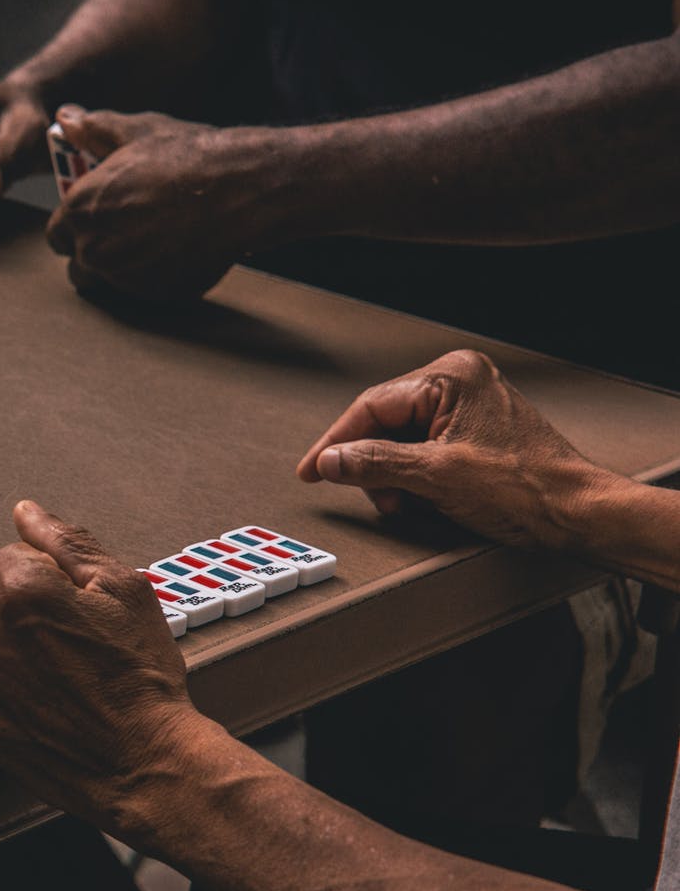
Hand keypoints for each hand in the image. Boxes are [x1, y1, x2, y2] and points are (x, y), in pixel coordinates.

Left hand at [0, 501, 216, 833]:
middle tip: (66, 641)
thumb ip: (66, 542)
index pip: (13, 556)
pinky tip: (36, 698)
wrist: (141, 764)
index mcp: (18, 590)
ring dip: (3, 643)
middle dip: (18, 606)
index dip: (52, 581)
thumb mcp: (124, 590)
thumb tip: (27, 512)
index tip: (77, 611)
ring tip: (54, 673)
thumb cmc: (138, 678)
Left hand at [46, 106, 292, 302]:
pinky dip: (155, 276)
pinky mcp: (156, 294)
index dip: (75, 226)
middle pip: (80, 264)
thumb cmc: (186, 157)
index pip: (57, 234)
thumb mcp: (136, 131)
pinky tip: (176, 249)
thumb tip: (65, 118)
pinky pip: (145, 291)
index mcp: (80, 210)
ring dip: (122, 268)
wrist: (240, 189)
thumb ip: (93, 130)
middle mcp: (95, 249)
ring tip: (152, 240)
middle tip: (128, 230)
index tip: (96, 219)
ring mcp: (125, 277)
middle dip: (96, 251)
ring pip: (110, 282)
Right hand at [297, 349, 615, 549]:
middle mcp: (461, 382)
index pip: (372, 405)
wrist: (576, 513)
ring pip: (402, 438)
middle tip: (368, 495)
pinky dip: (413, 475)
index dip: (336, 442)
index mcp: (452, 377)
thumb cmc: (525, 488)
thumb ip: (373, 463)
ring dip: (392, 474)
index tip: (312, 469)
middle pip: (385, 421)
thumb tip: (330, 460)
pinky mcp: (475, 431)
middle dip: (370, 464)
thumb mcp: (434, 477)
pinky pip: (424, 447)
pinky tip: (419, 497)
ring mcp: (470, 405)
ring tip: (402, 502)